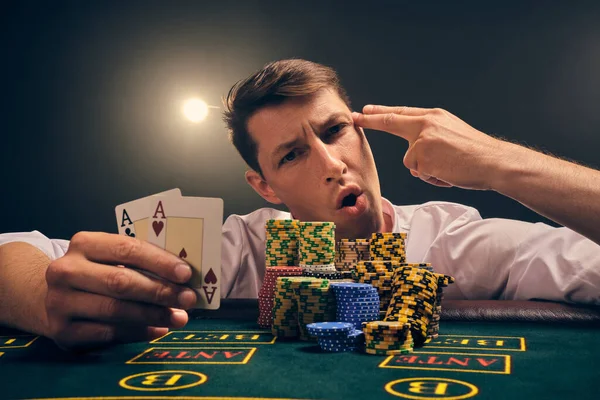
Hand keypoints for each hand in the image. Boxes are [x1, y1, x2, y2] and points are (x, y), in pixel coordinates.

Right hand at [44, 232, 196, 350]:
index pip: (127, 249)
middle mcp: (66, 271)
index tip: (186, 274)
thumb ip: (140, 262)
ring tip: (178, 318)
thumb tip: (182, 278)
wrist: (52, 297)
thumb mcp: (110, 258)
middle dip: (160, 291)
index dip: (159, 262)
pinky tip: (158, 330)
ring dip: (153, 315)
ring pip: (116, 310)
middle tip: (188, 299)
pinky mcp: (62, 331)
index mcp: (84, 243)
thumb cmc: (95, 273)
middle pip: (121, 282)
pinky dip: (138, 332)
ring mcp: (60, 302)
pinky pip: (108, 334)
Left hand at [352, 105, 507, 189]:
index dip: (383, 112)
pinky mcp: (421, 156)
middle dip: (372, 120)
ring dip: (426, 169)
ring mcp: (422, 139)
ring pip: (411, 160)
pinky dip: (431, 177)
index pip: (402, 113)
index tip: (367, 110)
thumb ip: (429, 140)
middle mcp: (426, 124)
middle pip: (392, 122)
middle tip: (357, 117)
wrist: (492, 161)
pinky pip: (419, 172)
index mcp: (434, 117)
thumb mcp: (452, 134)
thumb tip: (414, 161)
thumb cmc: (476, 153)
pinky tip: (448, 172)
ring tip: (449, 167)